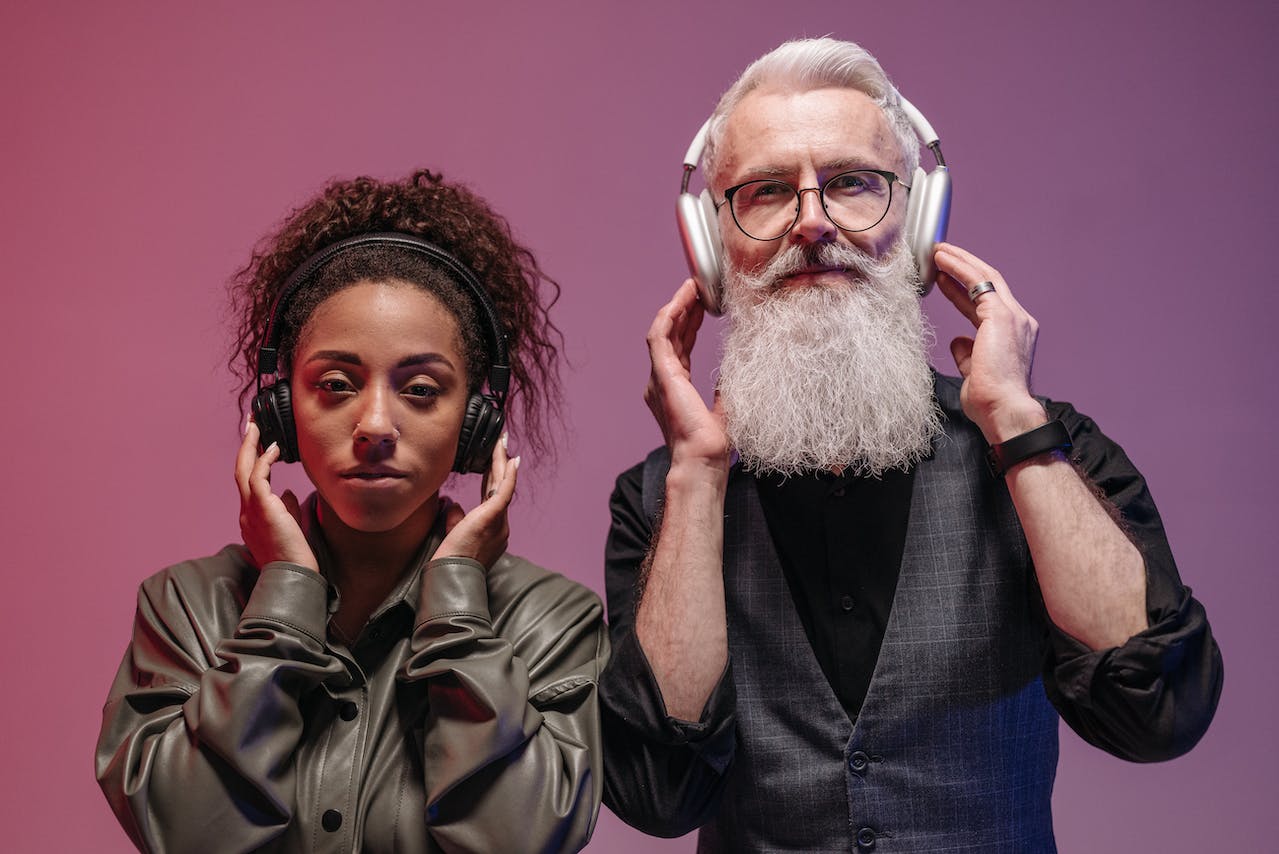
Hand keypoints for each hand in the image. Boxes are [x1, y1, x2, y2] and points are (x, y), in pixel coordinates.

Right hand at [235, 420, 318, 570]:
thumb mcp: (289, 527)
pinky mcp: (261, 509)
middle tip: (251, 425)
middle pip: (240, 471)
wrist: (293, 575)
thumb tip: (287, 491)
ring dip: (250, 446)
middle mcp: (246, 512)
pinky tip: (275, 448)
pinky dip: (265, 461)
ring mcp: (251, 510)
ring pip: (244, 471)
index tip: (260, 444)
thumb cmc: (294, 556)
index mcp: (251, 517)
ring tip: (257, 427)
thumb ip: (285, 508)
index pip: (249, 482)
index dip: (253, 461)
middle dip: (246, 447)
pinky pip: (258, 477)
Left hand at [435, 434, 518, 567]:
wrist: (452, 575)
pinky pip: (504, 492)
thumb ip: (455, 518)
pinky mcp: (493, 517)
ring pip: (503, 485)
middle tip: (502, 443)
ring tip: (502, 442)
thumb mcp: (453, 534)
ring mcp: (500, 522)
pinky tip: (511, 460)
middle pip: (502, 487)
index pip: (493, 497)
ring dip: (502, 462)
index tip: (495, 461)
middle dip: (502, 464)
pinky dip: (508, 475)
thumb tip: (453, 503)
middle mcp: (501, 525)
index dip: (494, 477)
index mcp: (492, 530)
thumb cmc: (450, 560)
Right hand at [644, 279, 729, 468]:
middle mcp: (662, 381)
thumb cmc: (713, 442)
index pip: (680, 346)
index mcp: (675, 388)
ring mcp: (659, 377)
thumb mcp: (726, 406)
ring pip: (663, 330)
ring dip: (677, 306)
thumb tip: (736, 369)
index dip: (691, 323)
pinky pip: (659, 335)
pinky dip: (670, 314)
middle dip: (684, 309)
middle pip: (671, 335)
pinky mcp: (660, 374)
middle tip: (699, 287)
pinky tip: (684, 299)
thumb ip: (726, 387)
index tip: (704, 305)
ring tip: (691, 286)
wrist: (703, 458)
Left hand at [933, 243, 1047, 442]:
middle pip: (990, 284)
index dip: (963, 291)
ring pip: (985, 277)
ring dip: (960, 262)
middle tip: (940, 255)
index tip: (944, 280)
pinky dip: (959, 268)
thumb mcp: (974, 372)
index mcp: (1014, 335)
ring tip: (938, 251)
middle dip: (964, 267)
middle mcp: (1019, 321)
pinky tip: (941, 262)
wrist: (1005, 410)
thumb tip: (958, 341)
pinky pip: (977, 282)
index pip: (985, 304)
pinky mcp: (1001, 315)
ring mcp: (1013, 316)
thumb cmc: (990, 401)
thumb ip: (968, 354)